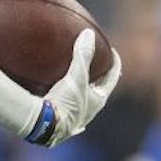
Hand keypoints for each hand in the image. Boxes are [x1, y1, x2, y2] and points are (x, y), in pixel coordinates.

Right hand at [26, 30, 121, 146]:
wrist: (45, 126)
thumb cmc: (65, 102)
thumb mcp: (76, 76)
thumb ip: (83, 55)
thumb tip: (88, 34)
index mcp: (98, 100)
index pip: (112, 78)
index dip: (115, 63)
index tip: (113, 52)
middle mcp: (89, 110)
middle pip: (99, 90)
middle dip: (100, 77)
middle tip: (98, 63)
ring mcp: (76, 118)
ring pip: (85, 101)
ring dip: (85, 90)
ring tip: (79, 78)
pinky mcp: (61, 122)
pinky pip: (68, 108)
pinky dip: (68, 101)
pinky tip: (62, 101)